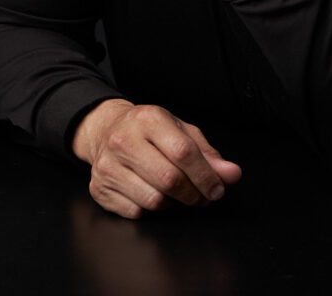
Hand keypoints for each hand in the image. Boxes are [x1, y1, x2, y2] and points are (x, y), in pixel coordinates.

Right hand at [72, 98, 242, 219]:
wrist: (105, 129)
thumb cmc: (148, 131)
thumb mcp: (179, 131)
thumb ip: (207, 153)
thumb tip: (232, 174)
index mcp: (149, 119)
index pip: (184, 152)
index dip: (206, 176)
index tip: (217, 189)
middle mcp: (124, 140)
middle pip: (169, 180)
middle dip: (193, 194)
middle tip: (201, 196)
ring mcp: (108, 165)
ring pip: (154, 200)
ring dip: (174, 204)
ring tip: (179, 195)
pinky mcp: (99, 188)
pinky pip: (136, 212)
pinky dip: (151, 210)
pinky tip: (154, 194)